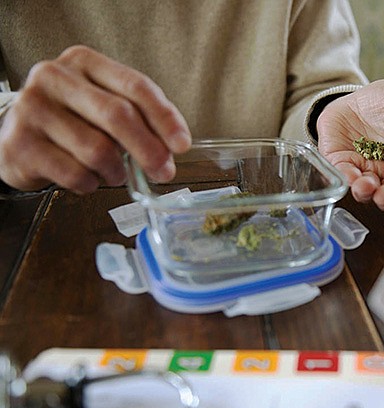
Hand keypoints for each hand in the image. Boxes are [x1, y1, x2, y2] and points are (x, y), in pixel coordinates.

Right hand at [0, 45, 190, 193]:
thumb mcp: (104, 105)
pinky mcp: (21, 145)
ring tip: (115, 173)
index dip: (164, 118)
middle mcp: (55, 78)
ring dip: (117, 171)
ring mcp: (33, 110)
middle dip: (149, 149)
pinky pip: (75, 174)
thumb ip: (139, 117)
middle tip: (164, 171)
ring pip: (98, 150)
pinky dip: (91, 184)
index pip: (135, 86)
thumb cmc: (71, 119)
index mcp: (84, 62)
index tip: (182, 144)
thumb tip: (172, 147)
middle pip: (118, 115)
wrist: (16, 134)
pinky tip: (89, 178)